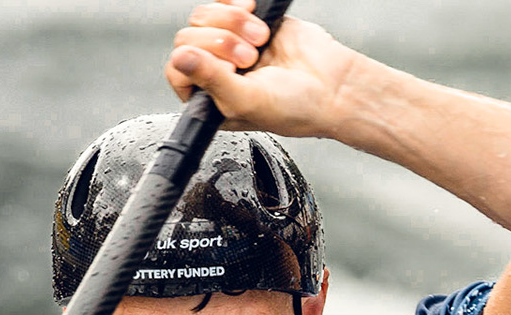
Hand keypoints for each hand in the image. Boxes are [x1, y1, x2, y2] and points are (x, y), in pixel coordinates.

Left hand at [164, 0, 361, 137]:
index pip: (178, 70)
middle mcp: (216, 71)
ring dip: (233, 24)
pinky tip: (256, 18)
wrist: (332, 86)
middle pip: (188, 38)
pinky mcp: (246, 22)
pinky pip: (223, 2)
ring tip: (260, 42)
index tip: (227, 69)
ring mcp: (229, 45)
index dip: (198, 63)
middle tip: (250, 58)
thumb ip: (210, 80)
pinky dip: (236, 5)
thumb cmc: (296, 108)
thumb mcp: (247, 101)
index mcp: (209, 99)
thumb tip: (180, 59)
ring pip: (204, 17)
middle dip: (221, 43)